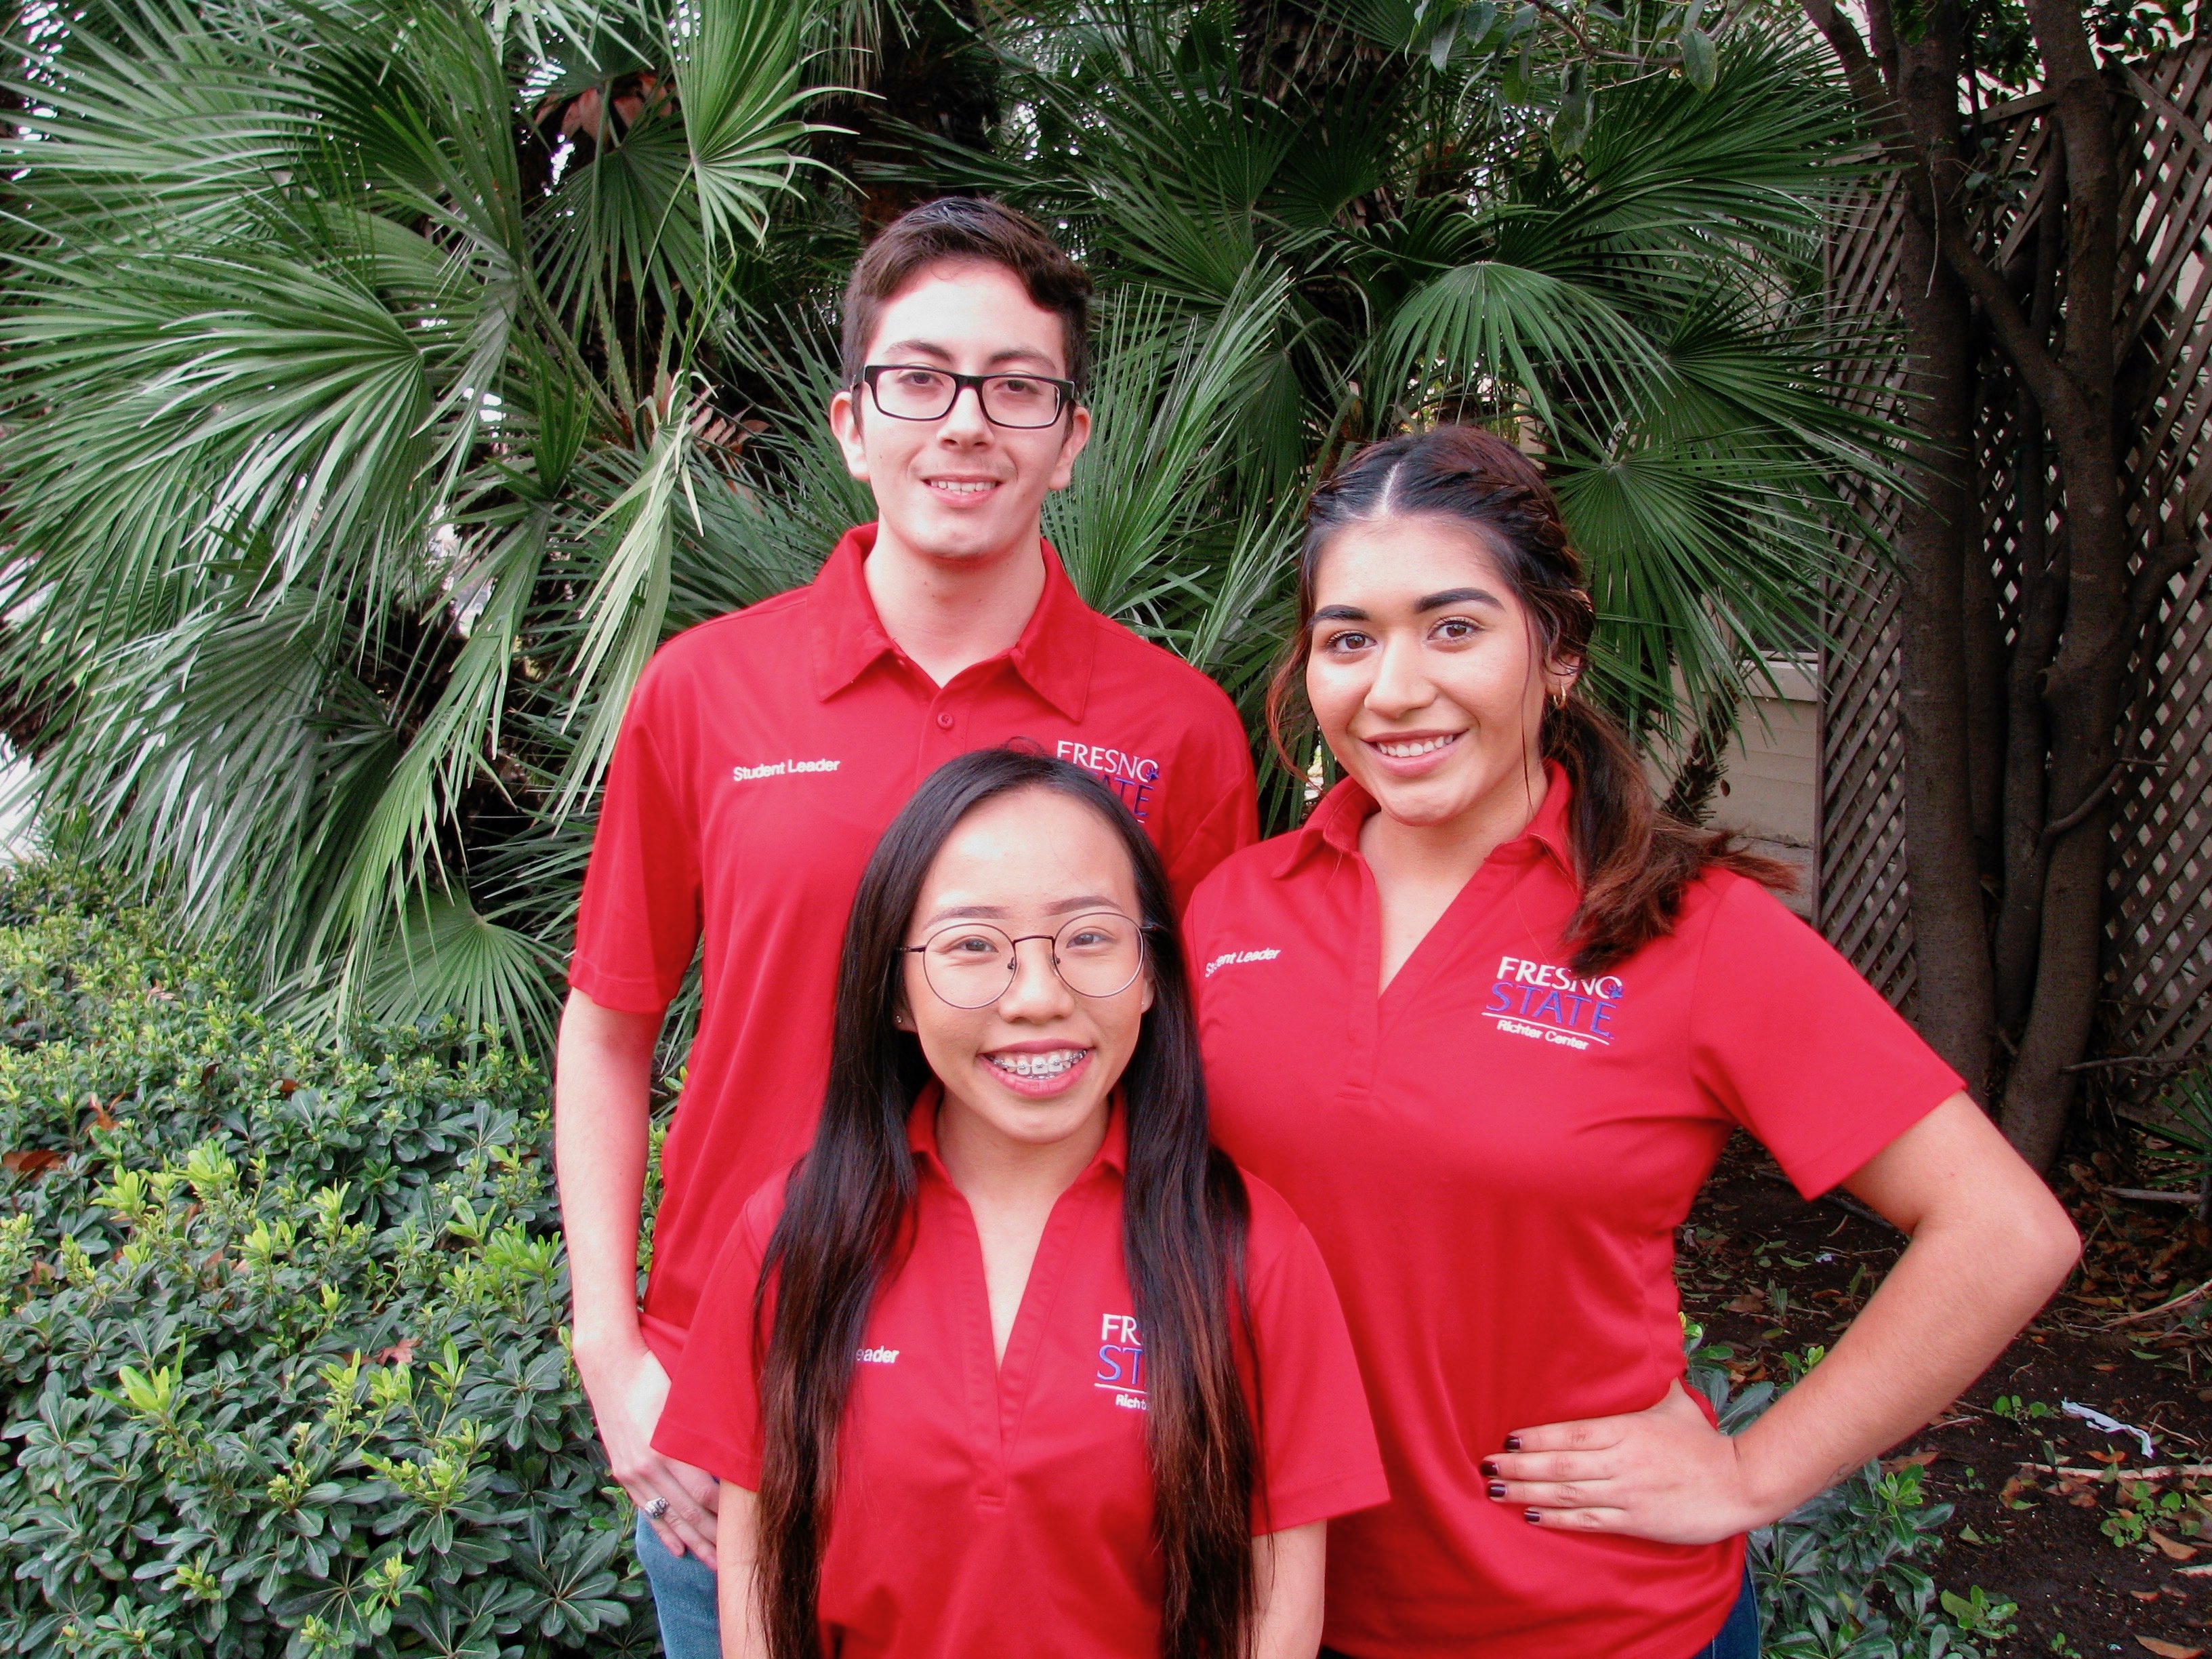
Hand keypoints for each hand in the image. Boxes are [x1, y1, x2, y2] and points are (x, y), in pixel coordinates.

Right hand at [576, 1338, 720, 1566]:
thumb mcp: (685, 1401)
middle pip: (689, 1513)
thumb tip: (738, 1452)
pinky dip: (663, 1532)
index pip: (706, 1494)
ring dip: (692, 1543)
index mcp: (668, 1449)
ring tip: (712, 1564)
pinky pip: (646, 1511)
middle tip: (736, 1557)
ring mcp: (633, 1473)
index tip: (747, 1525)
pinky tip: (678, 1549)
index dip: (726, 1514)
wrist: (611, 1366)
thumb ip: (704, 1432)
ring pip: (668, 1518)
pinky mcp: (623, 1474)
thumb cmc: (656, 1373)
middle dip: (713, 1538)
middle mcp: (649, 1467)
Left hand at [1482, 1379, 1764, 1545]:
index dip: (1537, 1437)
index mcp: (1629, 1429)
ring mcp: (1628, 1493)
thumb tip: (1646, 1335)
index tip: (1505, 1438)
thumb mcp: (1675, 1401)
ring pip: (1569, 1493)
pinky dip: (1560, 1520)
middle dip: (1520, 1465)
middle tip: (1484, 1464)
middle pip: (1562, 1464)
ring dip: (1529, 1492)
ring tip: (1496, 1489)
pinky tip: (1533, 1517)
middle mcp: (1623, 1461)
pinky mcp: (1637, 1521)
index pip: (1572, 1432)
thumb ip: (1650, 1378)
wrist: (1740, 1485)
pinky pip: (1591, 1521)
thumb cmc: (1703, 1442)